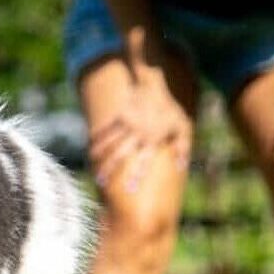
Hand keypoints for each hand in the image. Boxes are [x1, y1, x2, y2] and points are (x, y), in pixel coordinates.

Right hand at [87, 71, 190, 192]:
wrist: (157, 86)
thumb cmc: (171, 110)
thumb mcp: (183, 126)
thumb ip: (183, 146)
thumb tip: (181, 166)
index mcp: (152, 138)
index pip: (143, 160)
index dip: (136, 174)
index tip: (129, 188)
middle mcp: (137, 133)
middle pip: (121, 153)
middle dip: (110, 167)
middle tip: (101, 181)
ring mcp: (127, 124)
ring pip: (110, 142)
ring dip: (101, 155)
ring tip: (93, 166)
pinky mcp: (120, 115)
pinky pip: (107, 128)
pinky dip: (98, 137)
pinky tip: (90, 147)